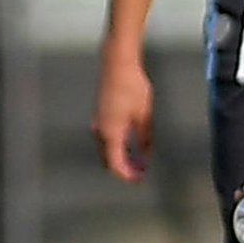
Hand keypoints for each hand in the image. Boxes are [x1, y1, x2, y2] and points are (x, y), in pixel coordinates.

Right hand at [95, 47, 154, 182]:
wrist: (117, 64)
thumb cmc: (131, 87)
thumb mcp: (144, 116)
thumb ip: (145, 139)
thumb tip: (146, 156)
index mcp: (111, 134)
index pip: (116, 165)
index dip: (128, 175)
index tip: (140, 179)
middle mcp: (100, 130)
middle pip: (108, 160)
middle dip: (124, 168)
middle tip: (141, 171)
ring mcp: (97, 122)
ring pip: (106, 149)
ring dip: (120, 157)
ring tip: (138, 158)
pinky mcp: (99, 114)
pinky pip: (105, 138)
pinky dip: (116, 146)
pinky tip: (130, 142)